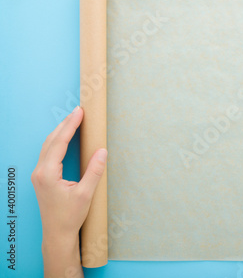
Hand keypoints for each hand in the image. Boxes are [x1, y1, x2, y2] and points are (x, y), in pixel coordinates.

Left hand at [32, 106, 106, 277]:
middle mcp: (39, 171)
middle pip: (51, 141)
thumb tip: (102, 151)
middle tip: (78, 111)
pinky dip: (57, 141)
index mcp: (47, 173)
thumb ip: (94, 171)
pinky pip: (48, 153)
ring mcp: (39, 174)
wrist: (57, 233)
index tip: (79, 113)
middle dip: (65, 124)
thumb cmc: (70, 216)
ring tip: (73, 120)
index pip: (59, 143)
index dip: (70, 126)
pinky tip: (65, 137)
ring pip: (48, 146)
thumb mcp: (86, 194)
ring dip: (60, 131)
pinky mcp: (42, 177)